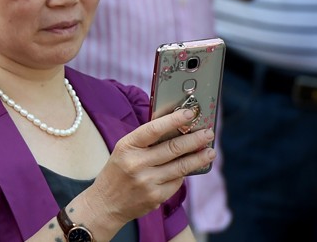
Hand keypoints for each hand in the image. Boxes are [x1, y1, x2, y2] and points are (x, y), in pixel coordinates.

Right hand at [83, 107, 216, 228]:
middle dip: (194, 139)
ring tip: (210, 151)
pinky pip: (177, 182)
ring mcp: (147, 181)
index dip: (173, 120)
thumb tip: (176, 129)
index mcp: (126, 146)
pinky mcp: (156, 196)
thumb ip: (145, 141)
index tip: (189, 113)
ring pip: (181, 167)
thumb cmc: (118, 171)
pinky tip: (189, 168)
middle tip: (209, 133)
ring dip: (199, 158)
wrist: (106, 202)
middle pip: (173, 148)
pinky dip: (184, 174)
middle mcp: (136, 163)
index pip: (153, 129)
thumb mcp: (124, 150)